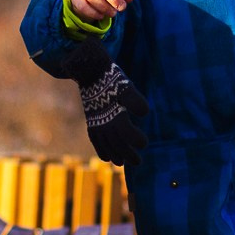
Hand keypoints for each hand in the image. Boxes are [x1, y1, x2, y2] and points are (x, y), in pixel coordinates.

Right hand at [61, 37, 148, 165]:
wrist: (90, 70)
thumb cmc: (111, 79)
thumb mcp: (126, 86)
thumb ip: (134, 100)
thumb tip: (144, 113)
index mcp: (114, 114)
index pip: (127, 133)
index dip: (136, 140)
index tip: (144, 143)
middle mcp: (103, 121)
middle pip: (116, 143)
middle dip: (127, 154)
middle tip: (138, 163)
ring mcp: (95, 122)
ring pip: (105, 144)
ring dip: (114, 154)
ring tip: (120, 163)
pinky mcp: (91, 120)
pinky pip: (95, 139)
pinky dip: (100, 149)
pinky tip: (105, 157)